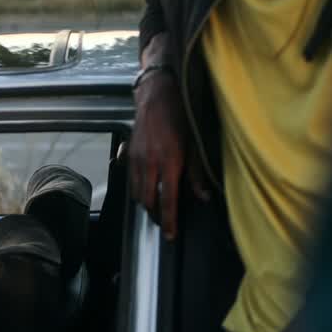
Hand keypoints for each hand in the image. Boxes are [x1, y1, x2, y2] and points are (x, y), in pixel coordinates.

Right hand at [128, 69, 210, 239]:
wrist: (157, 96)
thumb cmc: (180, 117)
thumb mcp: (195, 145)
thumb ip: (198, 174)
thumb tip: (203, 197)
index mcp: (169, 163)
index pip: (168, 201)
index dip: (169, 221)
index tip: (170, 235)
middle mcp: (149, 165)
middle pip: (147, 202)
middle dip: (155, 216)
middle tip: (165, 223)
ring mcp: (136, 160)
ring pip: (136, 193)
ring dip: (146, 204)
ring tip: (156, 208)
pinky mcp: (129, 154)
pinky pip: (130, 180)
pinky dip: (137, 189)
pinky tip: (145, 189)